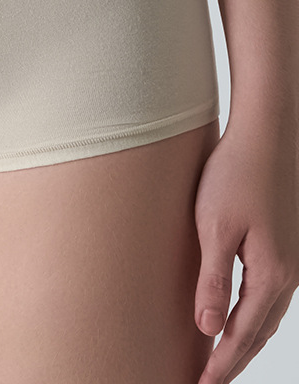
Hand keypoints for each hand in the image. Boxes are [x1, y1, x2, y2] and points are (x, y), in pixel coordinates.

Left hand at [194, 110, 298, 383]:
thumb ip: (212, 280)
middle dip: (235, 358)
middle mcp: (287, 275)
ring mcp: (289, 260)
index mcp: (271, 276)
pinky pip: (268, 294)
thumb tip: (207, 328)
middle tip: (209, 381)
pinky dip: (252, 313)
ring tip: (221, 357)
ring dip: (244, 338)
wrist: (266, 136)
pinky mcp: (282, 245)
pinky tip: (238, 313)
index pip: (242, 333)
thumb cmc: (235, 176)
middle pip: (259, 330)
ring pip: (266, 314)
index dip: (221, 362)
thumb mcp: (215, 228)